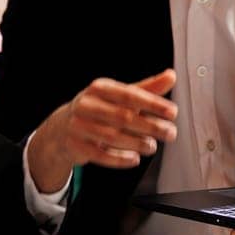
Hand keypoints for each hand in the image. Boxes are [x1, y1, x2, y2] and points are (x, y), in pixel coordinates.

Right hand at [27, 70, 178, 191]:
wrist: (62, 128)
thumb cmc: (97, 109)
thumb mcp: (119, 95)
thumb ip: (147, 89)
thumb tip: (171, 76)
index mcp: (100, 88)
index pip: (129, 94)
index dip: (152, 104)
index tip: (172, 112)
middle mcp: (87, 105)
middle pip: (122, 117)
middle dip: (150, 126)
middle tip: (170, 133)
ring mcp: (78, 125)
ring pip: (111, 136)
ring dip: (137, 143)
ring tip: (152, 146)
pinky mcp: (75, 145)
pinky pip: (100, 155)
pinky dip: (120, 158)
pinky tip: (134, 158)